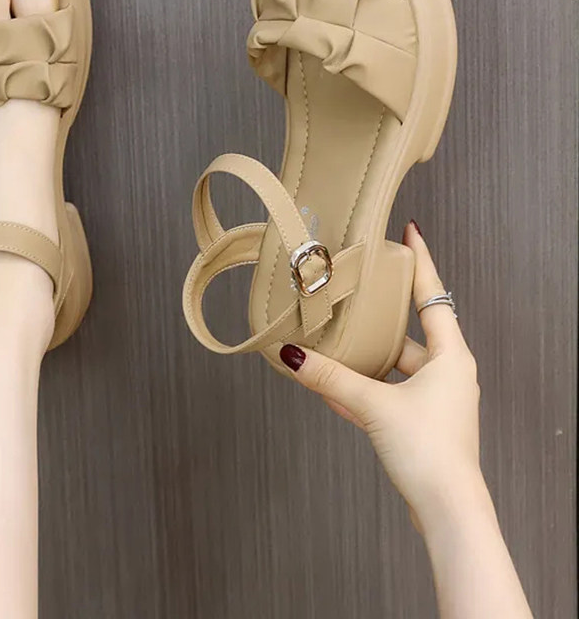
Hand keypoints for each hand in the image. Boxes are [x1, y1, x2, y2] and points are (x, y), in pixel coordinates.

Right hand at [280, 221, 481, 526]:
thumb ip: (330, 378)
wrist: (447, 509)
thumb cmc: (428, 451)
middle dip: (384, 311)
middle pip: (412, 328)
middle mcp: (448, 372)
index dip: (422, 261)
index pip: (433, 294)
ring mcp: (437, 398)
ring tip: (338, 338)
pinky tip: (335, 387)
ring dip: (370, 354)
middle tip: (361, 287)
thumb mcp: (373, 405)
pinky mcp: (423, 422)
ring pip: (398, 363)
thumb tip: (291, 356)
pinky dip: (367, 386)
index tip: (410, 232)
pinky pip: (391, 392)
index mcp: (450, 356)